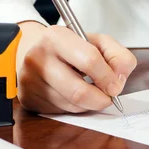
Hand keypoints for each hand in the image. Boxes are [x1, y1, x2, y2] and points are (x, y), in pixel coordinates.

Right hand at [16, 22, 136, 113]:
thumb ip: (117, 55)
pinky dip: (75, 107)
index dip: (108, 77)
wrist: (33, 51)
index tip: (115, 85)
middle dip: (101, 99)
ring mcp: (31, 81)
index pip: (90, 60)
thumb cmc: (69, 48)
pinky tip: (72, 94)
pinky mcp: (29, 99)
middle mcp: (39, 58)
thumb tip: (119, 80)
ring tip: (88, 90)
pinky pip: (62, 112)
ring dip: (89, 104)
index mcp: (56, 37)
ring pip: (72, 106)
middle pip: (79, 92)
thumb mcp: (96, 41)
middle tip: (107, 96)